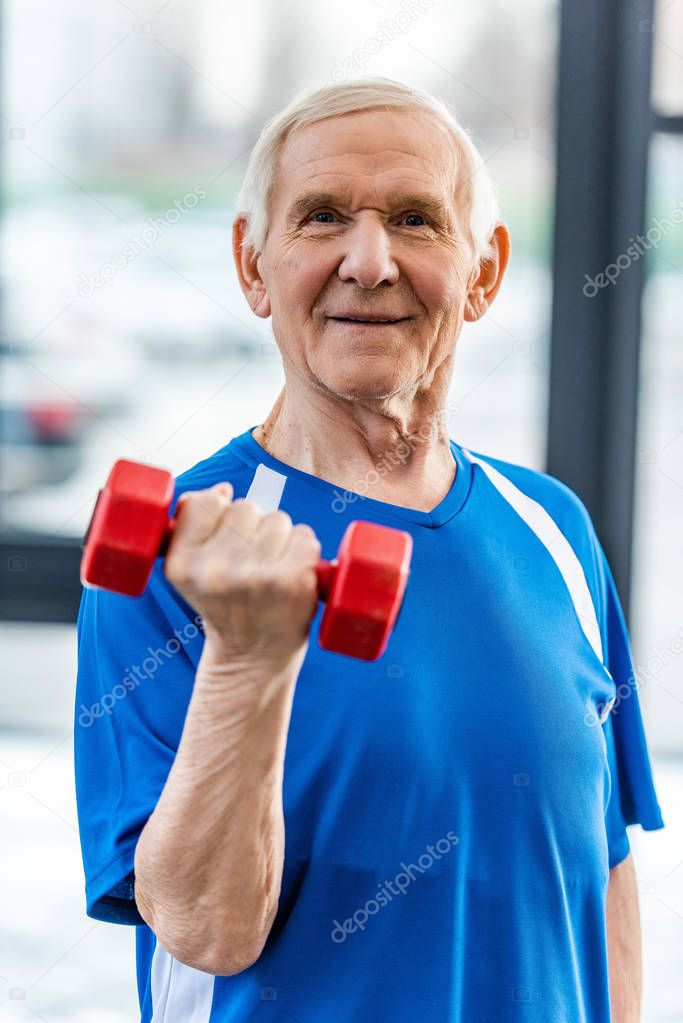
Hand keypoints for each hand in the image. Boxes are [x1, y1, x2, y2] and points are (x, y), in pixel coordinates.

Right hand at [164, 482, 321, 664]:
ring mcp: (258, 577)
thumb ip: (191, 524)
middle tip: (249, 562)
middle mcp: (217, 571)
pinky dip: (303, 551)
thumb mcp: (188, 570)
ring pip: (278, 519)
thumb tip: (223, 490)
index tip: (223, 538)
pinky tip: (290, 575)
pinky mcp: (295, 582)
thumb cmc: (224, 605)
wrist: (252, 658)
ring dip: (279, 538)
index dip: (220, 514)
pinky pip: (305, 536)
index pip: (207, 502)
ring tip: (270, 569)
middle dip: (252, 527)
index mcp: (183, 564)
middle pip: (246, 507)